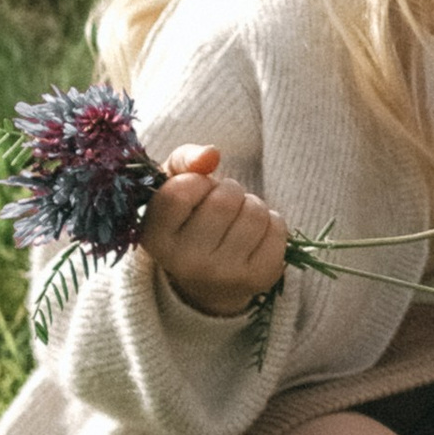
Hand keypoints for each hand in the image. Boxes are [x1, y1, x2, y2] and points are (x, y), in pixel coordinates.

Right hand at [140, 144, 289, 320]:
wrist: (208, 280)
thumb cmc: (190, 220)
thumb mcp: (174, 186)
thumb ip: (185, 160)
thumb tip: (211, 154)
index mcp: (156, 239)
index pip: (180, 192)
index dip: (196, 181)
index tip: (197, 190)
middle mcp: (186, 263)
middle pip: (224, 200)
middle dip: (229, 190)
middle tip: (222, 204)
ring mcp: (223, 275)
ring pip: (255, 213)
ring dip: (251, 205)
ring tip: (237, 219)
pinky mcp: (257, 278)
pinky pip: (277, 229)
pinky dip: (271, 223)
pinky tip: (254, 236)